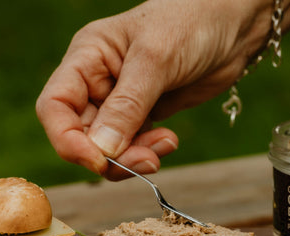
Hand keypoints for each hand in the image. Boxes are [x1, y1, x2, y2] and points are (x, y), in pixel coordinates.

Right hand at [36, 0, 289, 179]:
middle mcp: (96, 82)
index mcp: (87, 58)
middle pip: (80, 134)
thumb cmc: (191, 21)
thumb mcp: (156, 59)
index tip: (97, 160)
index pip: (55, 106)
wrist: (235, 22)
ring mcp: (120, 101)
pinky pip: (132, 147)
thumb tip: (101, 151)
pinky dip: (147, 152)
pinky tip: (170, 140)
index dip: (67, 139)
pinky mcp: (143, 115)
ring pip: (106, 147)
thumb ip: (127, 106)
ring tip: (164, 146)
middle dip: (108, 155)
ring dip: (130, 157)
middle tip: (145, 161)